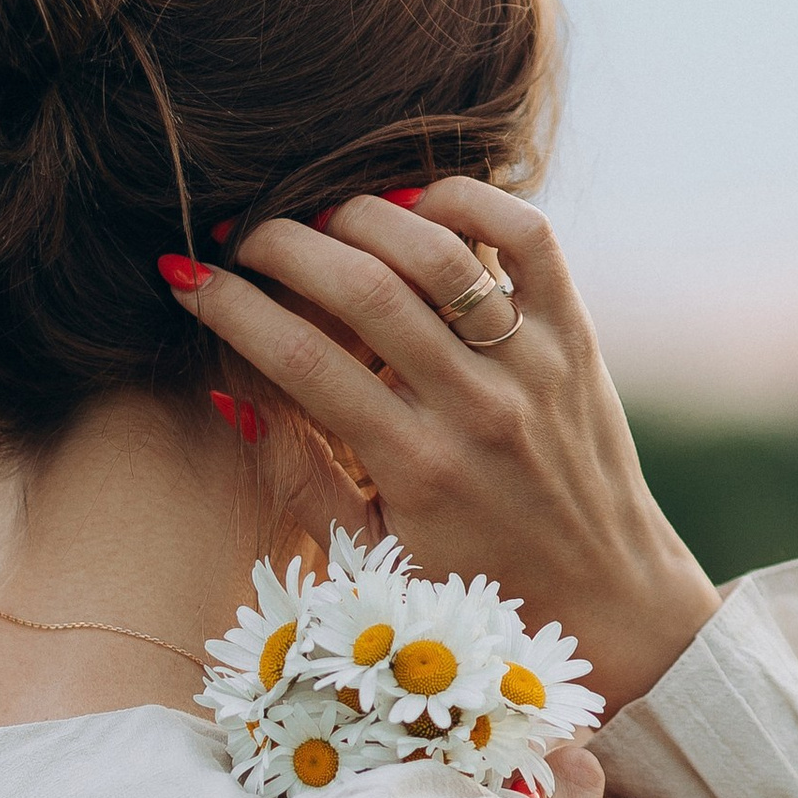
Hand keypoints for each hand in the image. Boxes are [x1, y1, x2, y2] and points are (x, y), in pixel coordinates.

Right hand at [182, 179, 721, 711]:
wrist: (610, 598)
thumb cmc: (476, 586)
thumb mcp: (372, 555)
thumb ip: (298, 476)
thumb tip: (228, 392)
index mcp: (418, 470)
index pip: (299, 358)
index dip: (228, 306)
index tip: (187, 277)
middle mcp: (479, 409)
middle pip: (363, 287)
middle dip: (281, 244)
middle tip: (240, 236)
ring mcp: (533, 364)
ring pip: (438, 250)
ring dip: (361, 214)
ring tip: (318, 218)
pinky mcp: (576, 335)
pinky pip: (526, 236)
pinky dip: (468, 200)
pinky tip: (416, 204)